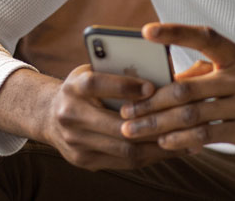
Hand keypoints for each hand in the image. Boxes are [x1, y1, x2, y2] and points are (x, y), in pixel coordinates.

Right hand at [40, 64, 186, 170]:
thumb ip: (118, 72)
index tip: (152, 87)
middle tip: (182, 119)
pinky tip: (170, 148)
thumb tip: (161, 72)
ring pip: (124, 149)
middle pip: (115, 126)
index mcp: (73, 87)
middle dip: (152, 124)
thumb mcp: (93, 71)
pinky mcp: (84, 160)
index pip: (95, 84)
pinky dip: (150, 156)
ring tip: (186, 139)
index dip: (124, 86)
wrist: (48, 115)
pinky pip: (124, 163)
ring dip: (158, 145)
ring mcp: (76, 143)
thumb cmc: (82, 88)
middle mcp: (70, 115)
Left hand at [119, 23, 234, 159]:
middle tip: (125, 110)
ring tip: (134, 130)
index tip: (146, 31)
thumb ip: (212, 73)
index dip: (175, 32)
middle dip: (150, 101)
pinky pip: (208, 135)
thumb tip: (173, 81)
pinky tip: (164, 142)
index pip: (204, 36)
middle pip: (186, 88)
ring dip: (157, 124)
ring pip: (192, 114)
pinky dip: (182, 139)